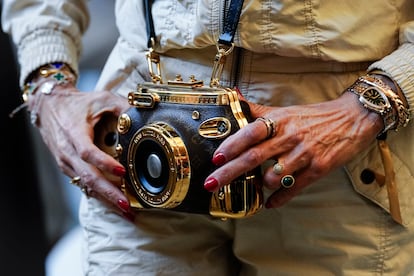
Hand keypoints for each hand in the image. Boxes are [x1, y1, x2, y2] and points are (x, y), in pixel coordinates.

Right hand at [28, 83, 133, 218]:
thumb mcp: (101, 98)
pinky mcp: (68, 168)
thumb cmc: (77, 104)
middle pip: (88, 177)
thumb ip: (122, 106)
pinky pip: (84, 185)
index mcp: (74, 133)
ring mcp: (66, 162)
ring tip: (126, 212)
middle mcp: (67, 152)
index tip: (122, 172)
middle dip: (109, 193)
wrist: (49, 107)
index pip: (88, 152)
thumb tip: (144, 115)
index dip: (105, 164)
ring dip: (106, 200)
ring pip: (86, 186)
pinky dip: (99, 195)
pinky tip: (114, 204)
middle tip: (127, 206)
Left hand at [204, 92, 382, 207]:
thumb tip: (233, 96)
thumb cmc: (313, 116)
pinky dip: (280, 199)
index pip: (251, 131)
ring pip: (275, 176)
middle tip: (211, 184)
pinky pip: (295, 188)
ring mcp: (305, 154)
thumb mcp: (285, 110)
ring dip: (261, 185)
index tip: (217, 157)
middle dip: (230, 172)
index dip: (232, 144)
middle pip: (255, 157)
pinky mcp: (319, 169)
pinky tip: (270, 203)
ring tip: (256, 186)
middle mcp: (290, 136)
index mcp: (280, 120)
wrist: (353, 118)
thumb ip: (257, 110)